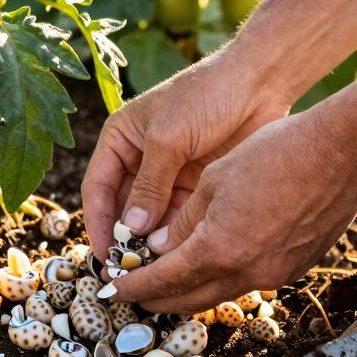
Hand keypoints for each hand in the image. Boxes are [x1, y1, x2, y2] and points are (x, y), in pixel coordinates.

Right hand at [81, 51, 291, 259]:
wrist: (259, 82)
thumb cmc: (206, 96)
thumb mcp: (169, 138)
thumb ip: (150, 185)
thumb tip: (133, 229)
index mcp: (121, 140)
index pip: (98, 189)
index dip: (98, 223)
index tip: (104, 254)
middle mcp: (140, 161)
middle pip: (124, 210)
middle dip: (126, 240)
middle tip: (129, 273)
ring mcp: (169, 175)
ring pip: (153, 220)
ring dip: (152, 244)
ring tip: (155, 272)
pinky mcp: (196, 186)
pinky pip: (180, 218)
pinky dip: (177, 238)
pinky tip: (180, 257)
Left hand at [110, 105, 356, 312]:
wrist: (343, 152)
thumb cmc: (275, 153)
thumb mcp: (214, 180)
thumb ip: (183, 222)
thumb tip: (159, 249)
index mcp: (219, 248)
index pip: (164, 279)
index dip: (134, 286)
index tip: (113, 289)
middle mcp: (248, 272)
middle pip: (190, 299)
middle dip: (158, 298)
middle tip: (134, 293)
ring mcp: (276, 274)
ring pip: (222, 292)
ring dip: (192, 289)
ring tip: (169, 279)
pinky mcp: (297, 267)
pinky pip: (250, 280)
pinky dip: (225, 276)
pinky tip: (215, 261)